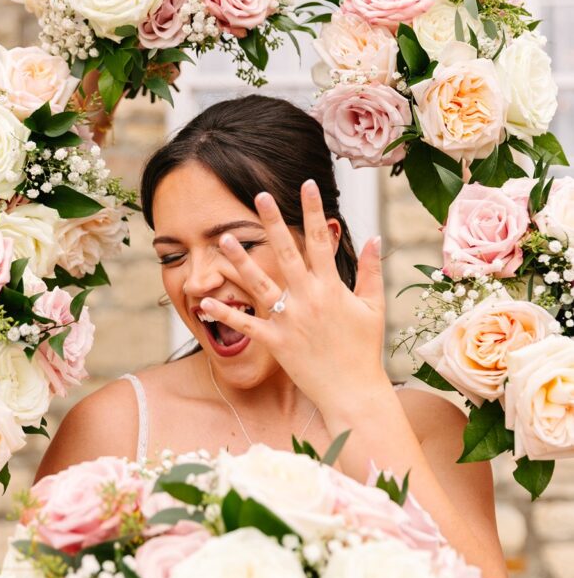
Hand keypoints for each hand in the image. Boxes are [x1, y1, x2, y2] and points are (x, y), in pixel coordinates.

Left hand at [200, 181, 389, 411]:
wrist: (354, 392)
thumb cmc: (364, 349)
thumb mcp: (373, 307)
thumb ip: (370, 271)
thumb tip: (374, 237)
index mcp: (332, 288)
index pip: (321, 241)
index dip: (314, 211)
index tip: (308, 185)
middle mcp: (308, 299)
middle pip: (287, 253)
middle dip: (273, 222)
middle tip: (259, 196)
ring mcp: (290, 320)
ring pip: (260, 284)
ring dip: (240, 261)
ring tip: (223, 238)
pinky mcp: (275, 343)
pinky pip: (246, 325)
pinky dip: (224, 316)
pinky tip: (203, 303)